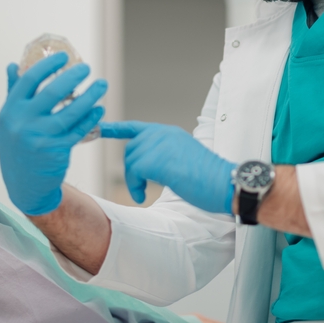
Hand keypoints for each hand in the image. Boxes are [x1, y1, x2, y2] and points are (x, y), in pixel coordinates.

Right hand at [0, 52, 106, 215]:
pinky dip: (91, 118)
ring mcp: (40, 137)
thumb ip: (13, 93)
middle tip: (87, 68)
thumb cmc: (17, 146)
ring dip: (90, 96)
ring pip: (71, 111)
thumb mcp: (9, 120)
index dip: (48, 65)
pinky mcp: (56, 150)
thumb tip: (14, 65)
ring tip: (101, 85)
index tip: (64, 57)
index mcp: (10, 110)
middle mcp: (23, 123)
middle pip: (52, 92)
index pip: (29, 80)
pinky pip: (79, 130)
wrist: (23, 184)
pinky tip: (99, 110)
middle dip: (73, 77)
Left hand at [99, 121, 234, 213]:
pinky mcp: (157, 158)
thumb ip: (162, 155)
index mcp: (169, 132)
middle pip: (130, 149)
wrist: (224, 183)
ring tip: (144, 193)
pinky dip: (135, 186)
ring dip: (133, 181)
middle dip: (131, 170)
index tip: (99, 128)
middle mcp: (163, 133)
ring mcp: (160, 143)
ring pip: (130, 161)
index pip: (135, 127)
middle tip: (141, 188)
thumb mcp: (182, 158)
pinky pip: (133, 172)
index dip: (115, 129)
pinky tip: (143, 195)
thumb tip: (145, 166)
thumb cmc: (208, 179)